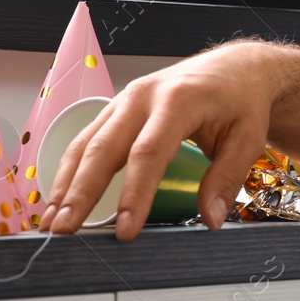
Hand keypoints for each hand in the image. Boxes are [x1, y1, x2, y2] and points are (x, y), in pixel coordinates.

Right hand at [39, 41, 286, 240]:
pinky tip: (60, 199)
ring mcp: (125, 99)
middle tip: (64, 231)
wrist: (236, 69)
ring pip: (86, 143)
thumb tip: (209, 220)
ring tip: (51, 222)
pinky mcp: (117, 108)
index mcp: (179, 101)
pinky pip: (87, 139)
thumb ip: (226, 178)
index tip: (125, 231)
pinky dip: (70, 170)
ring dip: (65, 184)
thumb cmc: (241, 102)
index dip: (134, 194)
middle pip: (104, 147)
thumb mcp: (248, 138)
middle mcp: (144, 96)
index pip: (149, 153)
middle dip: (81, 192)